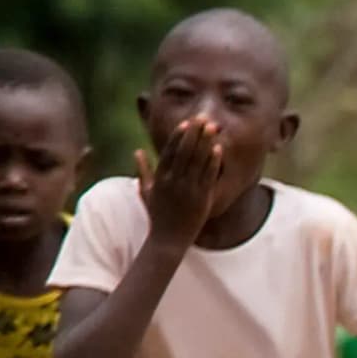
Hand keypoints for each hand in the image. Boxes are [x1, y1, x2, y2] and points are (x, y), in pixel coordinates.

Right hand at [141, 111, 228, 243]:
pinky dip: (213, 162)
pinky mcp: (201, 198)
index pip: (169, 152)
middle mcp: (173, 181)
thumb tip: (137, 152)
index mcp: (160, 178)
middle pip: (185, 152)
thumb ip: (142, 170)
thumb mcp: (145, 191)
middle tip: (202, 117)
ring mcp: (188, 189)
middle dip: (194, 134)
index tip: (185, 123)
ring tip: (213, 127)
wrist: (167, 240)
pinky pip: (208, 176)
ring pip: (198, 161)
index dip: (178, 137)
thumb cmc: (157, 215)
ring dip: (206, 142)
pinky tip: (219, 149)